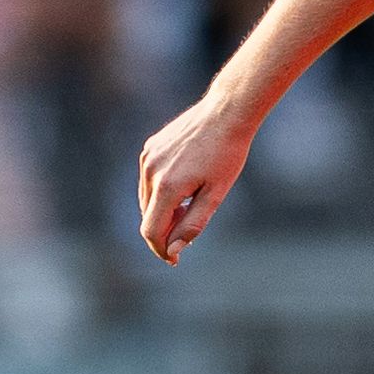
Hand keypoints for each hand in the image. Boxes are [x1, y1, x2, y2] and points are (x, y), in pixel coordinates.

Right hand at [138, 92, 262, 263]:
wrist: (226, 113)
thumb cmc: (227, 154)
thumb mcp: (216, 194)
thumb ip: (193, 224)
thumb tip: (173, 250)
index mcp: (167, 186)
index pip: (151, 231)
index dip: (162, 249)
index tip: (175, 260)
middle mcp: (150, 172)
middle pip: (148, 217)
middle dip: (165, 231)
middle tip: (189, 232)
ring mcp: (147, 158)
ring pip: (146, 200)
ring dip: (163, 212)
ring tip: (190, 205)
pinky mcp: (150, 148)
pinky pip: (148, 180)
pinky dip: (161, 192)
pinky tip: (185, 186)